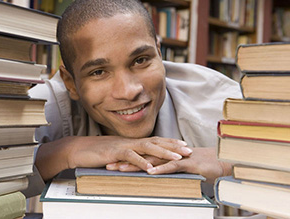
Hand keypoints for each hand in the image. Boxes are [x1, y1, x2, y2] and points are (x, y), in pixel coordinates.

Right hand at [68, 135, 191, 169]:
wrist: (79, 149)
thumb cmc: (97, 152)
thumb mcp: (117, 153)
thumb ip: (129, 156)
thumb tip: (141, 161)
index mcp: (132, 142)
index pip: (155, 140)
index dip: (170, 142)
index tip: (184, 145)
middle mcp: (130, 142)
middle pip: (156, 142)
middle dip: (173, 146)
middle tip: (188, 150)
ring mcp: (123, 146)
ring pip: (147, 147)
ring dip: (163, 152)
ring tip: (177, 158)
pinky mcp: (115, 152)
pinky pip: (130, 156)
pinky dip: (141, 162)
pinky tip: (151, 168)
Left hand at [109, 147, 230, 183]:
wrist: (222, 161)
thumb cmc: (202, 166)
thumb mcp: (181, 169)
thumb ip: (168, 171)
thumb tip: (157, 176)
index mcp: (164, 155)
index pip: (142, 156)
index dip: (127, 159)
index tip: (113, 163)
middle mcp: (167, 154)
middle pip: (142, 156)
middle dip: (125, 161)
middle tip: (108, 165)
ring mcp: (176, 157)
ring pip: (152, 160)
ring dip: (136, 164)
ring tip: (121, 168)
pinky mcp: (187, 163)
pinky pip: (171, 166)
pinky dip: (160, 169)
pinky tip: (150, 172)